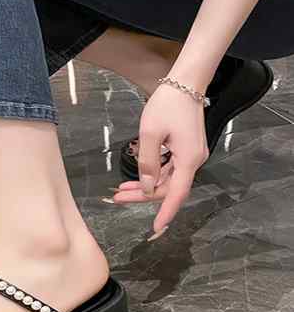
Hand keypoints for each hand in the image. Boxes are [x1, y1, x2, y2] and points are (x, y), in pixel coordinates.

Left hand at [112, 83, 208, 236]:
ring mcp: (191, 156)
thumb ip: (147, 163)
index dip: (166, 213)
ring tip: (121, 191)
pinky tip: (136, 178)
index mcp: (188, 159)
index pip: (176, 194)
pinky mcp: (186, 149)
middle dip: (143, 195)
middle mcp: (194, 161)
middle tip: (118, 198)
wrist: (186, 82)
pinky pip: (169, 169)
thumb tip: (148, 188)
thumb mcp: (150, 133)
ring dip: (145, 186)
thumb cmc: (167, 104)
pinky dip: (152, 175)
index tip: (155, 228)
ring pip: (167, 180)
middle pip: (168, 188)